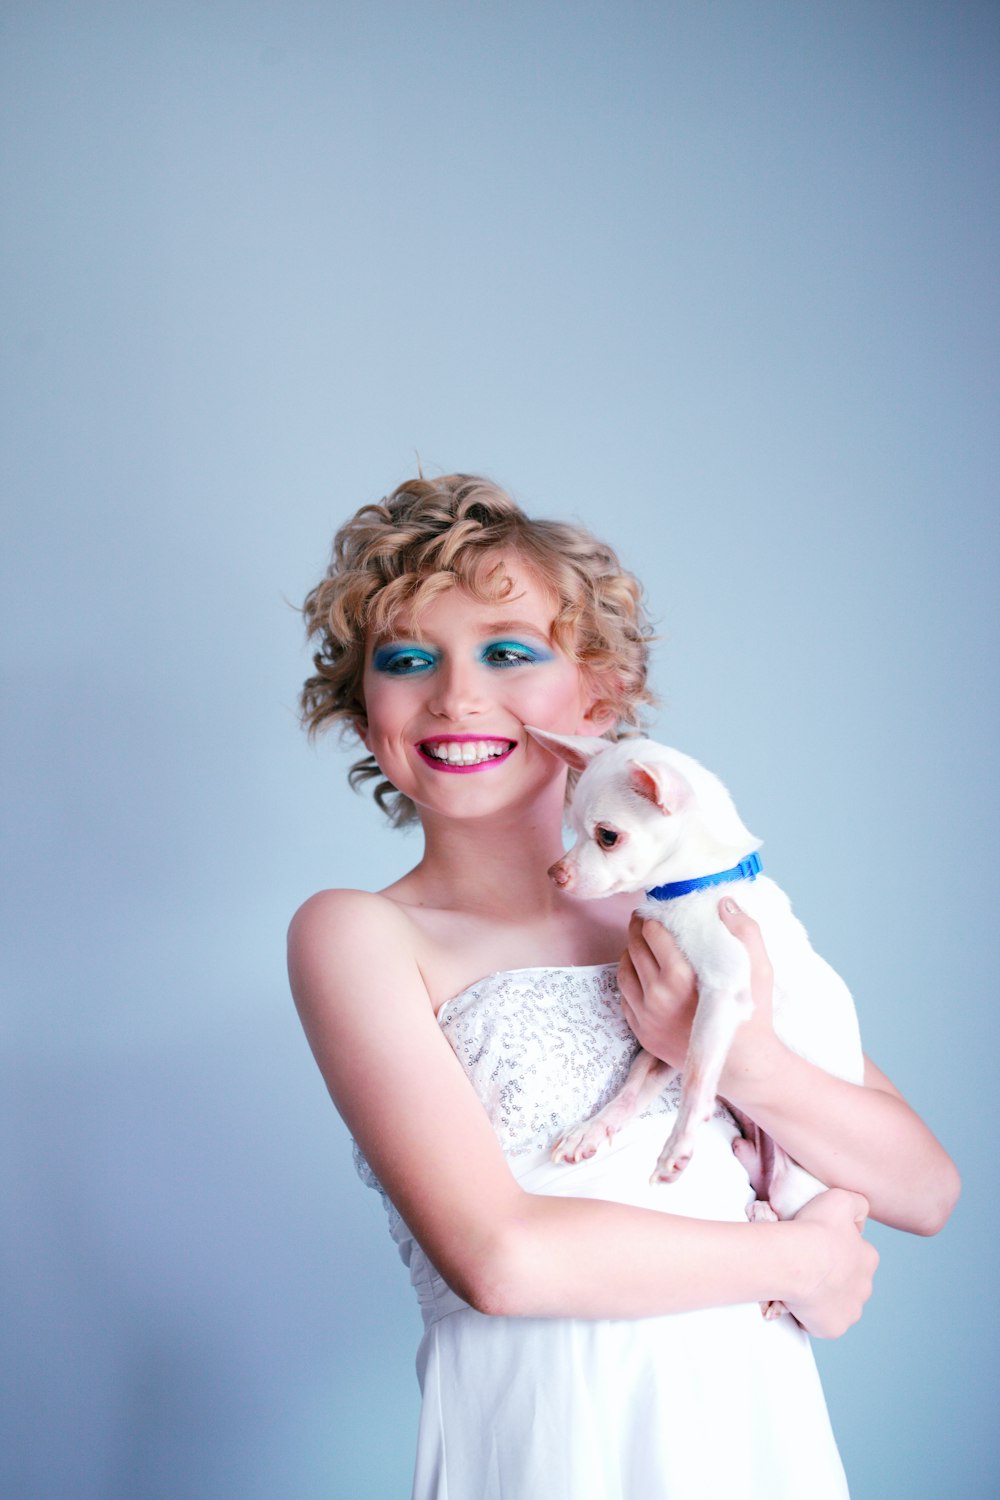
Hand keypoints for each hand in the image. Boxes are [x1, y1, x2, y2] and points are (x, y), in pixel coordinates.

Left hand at [617, 900, 778, 1086]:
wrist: (743, 1066)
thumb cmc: (752, 1016)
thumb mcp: (758, 969)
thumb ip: (744, 931)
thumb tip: (724, 903)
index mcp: (679, 978)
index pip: (652, 934)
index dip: (652, 919)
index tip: (655, 912)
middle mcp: (656, 997)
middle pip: (634, 949)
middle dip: (638, 931)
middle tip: (644, 921)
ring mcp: (646, 1018)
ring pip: (624, 972)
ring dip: (629, 954)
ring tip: (641, 944)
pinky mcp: (642, 1034)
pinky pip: (625, 998)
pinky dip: (629, 981)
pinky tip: (642, 974)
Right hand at [783, 1189, 878, 1337]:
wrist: (795, 1260)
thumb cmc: (815, 1229)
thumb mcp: (840, 1198)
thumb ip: (857, 1203)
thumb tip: (860, 1216)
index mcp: (869, 1259)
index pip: (857, 1255)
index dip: (836, 1250)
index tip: (818, 1246)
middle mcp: (865, 1288)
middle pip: (849, 1282)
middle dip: (833, 1277)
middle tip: (808, 1265)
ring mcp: (850, 1311)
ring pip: (838, 1304)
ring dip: (825, 1297)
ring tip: (802, 1284)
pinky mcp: (834, 1328)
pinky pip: (824, 1323)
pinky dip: (813, 1316)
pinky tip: (799, 1302)